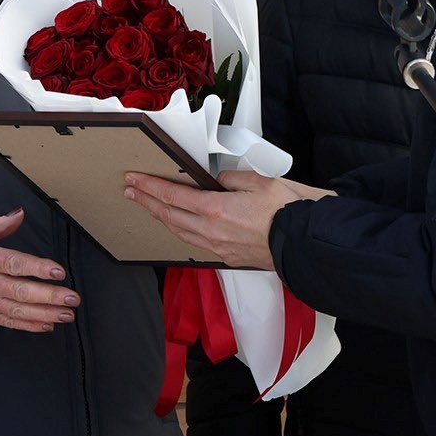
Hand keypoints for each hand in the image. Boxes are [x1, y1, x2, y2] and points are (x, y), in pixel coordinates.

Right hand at [0, 207, 79, 331]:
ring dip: (45, 314)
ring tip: (67, 315)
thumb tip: (20, 213)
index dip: (38, 269)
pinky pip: (9, 321)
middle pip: (21, 291)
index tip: (58, 271)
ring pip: (18, 310)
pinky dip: (29, 325)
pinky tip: (47, 324)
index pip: (15, 264)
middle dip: (50, 297)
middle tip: (73, 298)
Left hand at [124, 170, 329, 270]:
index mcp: (216, 209)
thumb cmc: (287, 210)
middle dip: (147, 202)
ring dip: (161, 218)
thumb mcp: (259, 180)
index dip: (150, 187)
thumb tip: (217, 181)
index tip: (134, 180)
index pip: (173, 195)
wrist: (305, 242)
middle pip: (169, 216)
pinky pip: (196, 243)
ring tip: (149, 208)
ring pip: (180, 232)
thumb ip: (231, 178)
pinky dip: (181, 232)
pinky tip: (179, 227)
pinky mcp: (229, 257)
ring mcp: (219, 247)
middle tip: (131, 192)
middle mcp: (211, 231)